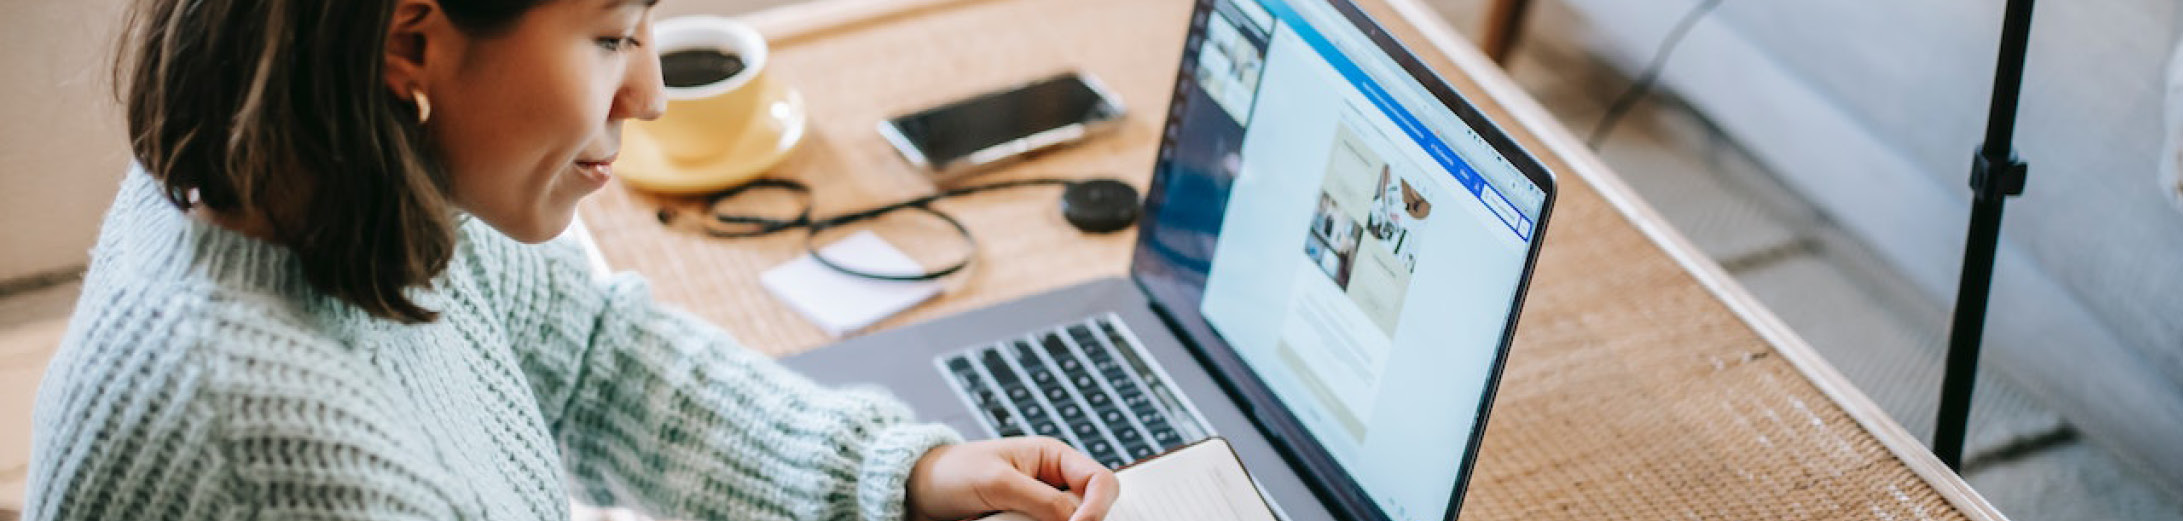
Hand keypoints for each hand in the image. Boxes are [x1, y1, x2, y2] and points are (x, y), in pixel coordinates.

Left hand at [904, 436, 1119, 520]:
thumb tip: (1077, 520)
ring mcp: (1040, 512)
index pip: (1101, 482)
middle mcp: (1054, 486)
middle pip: (1088, 513)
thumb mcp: (998, 482)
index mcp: (1055, 459)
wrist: (918, 493)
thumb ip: (1042, 501)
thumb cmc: (953, 473)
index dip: (1097, 507)